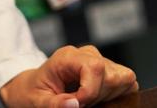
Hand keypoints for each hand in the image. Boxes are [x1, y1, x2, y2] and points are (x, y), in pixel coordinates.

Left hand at [0, 46, 136, 107]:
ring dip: (108, 95)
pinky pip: (126, 81)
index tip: (77, 104)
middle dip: (99, 96)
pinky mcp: (108, 70)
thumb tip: (74, 104)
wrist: (31, 87)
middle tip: (79, 103)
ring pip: (123, 78)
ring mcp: (99, 60)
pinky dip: (116, 93)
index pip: (95, 68)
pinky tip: (97, 98)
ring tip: (87, 100)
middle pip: (112, 74)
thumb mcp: (37, 101)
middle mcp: (87, 54)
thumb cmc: (32, 93)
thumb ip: (54, 104)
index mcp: (68, 57)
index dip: (90, 91)